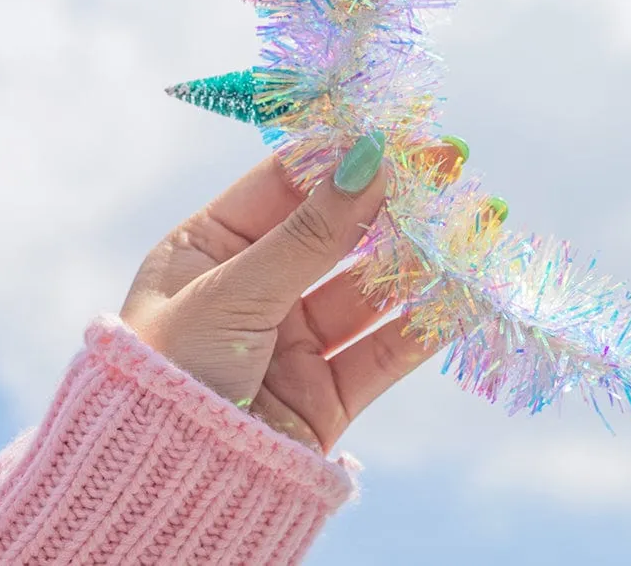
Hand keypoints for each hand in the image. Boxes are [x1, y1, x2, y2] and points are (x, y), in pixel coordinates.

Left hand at [121, 134, 448, 451]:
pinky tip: (466, 291)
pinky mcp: (324, 394)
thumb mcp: (234, 293)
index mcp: (210, 248)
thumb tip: (372, 155)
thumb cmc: (168, 377)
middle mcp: (255, 286)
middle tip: (453, 165)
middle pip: (337, 229)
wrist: (159, 499)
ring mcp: (291, 341)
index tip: (401, 130)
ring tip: (471, 223)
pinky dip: (427, 321)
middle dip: (394, 199)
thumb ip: (312, 231)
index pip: (287, 182)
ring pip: (369, 287)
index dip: (344, 152)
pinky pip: (385, 348)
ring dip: (421, 255)